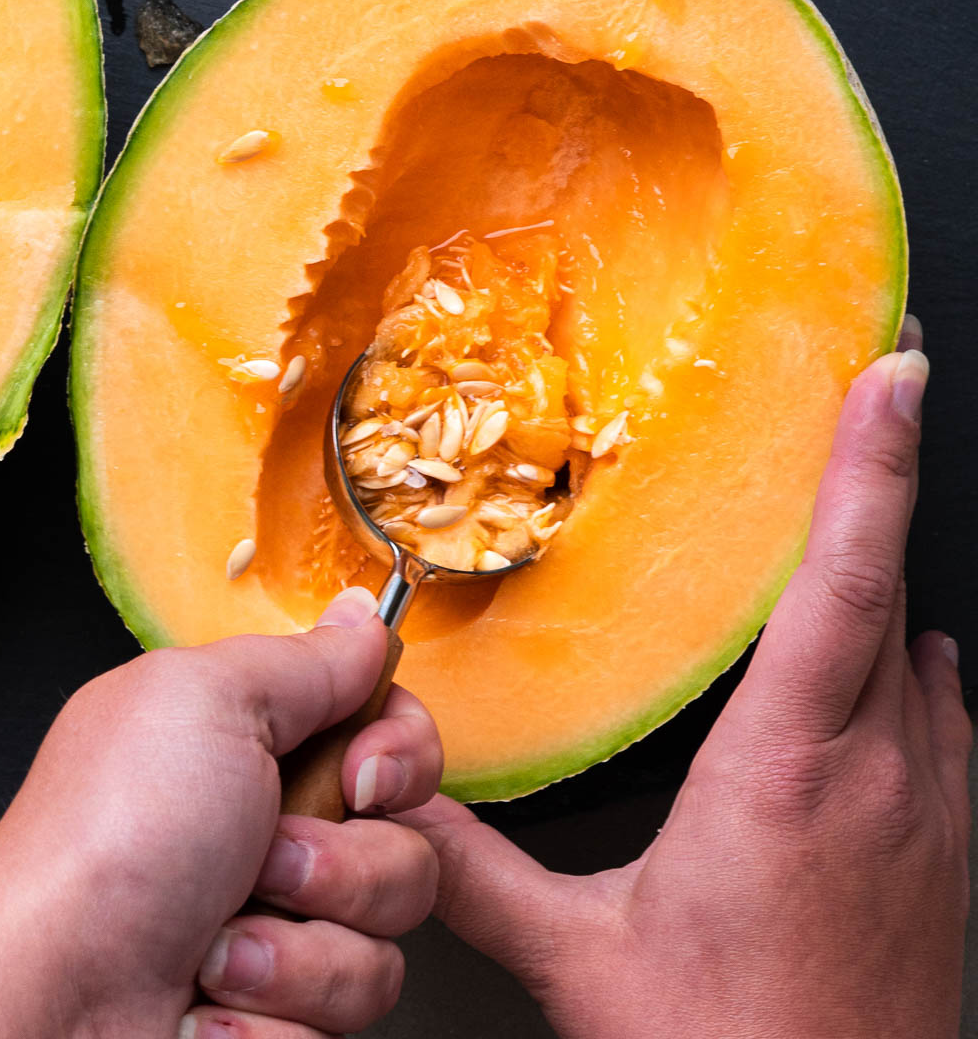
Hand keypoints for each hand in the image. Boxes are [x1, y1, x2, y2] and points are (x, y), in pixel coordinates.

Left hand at [0, 586, 442, 1038]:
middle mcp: (271, 832)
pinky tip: (205, 1005)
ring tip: (217, 947)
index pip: (387, 735)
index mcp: (254, 743)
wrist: (47, 1008)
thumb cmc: (105, 848)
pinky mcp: (277, 1011)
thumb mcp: (207, 702)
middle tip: (265, 857)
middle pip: (404, 843)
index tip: (365, 776)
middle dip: (343, 865)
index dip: (399, 757)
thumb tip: (363, 618)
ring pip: (383, 946)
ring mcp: (276, 927)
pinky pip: (344, 1015)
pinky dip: (273, 1015)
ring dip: (299, 951)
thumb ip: (305, 660)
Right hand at [405, 322, 970, 1037]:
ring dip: (889, 568)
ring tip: (861, 504)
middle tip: (884, 381)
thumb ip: (482, 872)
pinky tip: (886, 661)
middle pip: (891, 583)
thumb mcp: (586, 956)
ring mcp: (933, 808)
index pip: (838, 580)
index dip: (867, 464)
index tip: (888, 372)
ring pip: (920, 644)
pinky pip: (941, 710)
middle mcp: (880, 770)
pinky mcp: (952, 848)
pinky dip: (907, 652)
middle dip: (886, 472)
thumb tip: (405, 809)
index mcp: (787, 769)